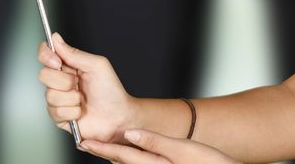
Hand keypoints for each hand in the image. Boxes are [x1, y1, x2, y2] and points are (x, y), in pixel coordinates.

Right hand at [38, 33, 137, 142]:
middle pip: (43, 75)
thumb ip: (74, 54)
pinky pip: (55, 112)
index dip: (46, 56)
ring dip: (71, 98)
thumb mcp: (96, 66)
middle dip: (64, 81)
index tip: (57, 62)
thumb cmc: (111, 90)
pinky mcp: (58, 116)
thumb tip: (55, 38)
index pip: (45, 54)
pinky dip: (72, 112)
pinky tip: (81, 111)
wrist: (118, 115)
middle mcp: (59, 81)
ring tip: (83, 99)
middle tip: (79, 83)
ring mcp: (57, 99)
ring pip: (50, 95)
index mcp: (68, 66)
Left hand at [81, 129, 241, 163]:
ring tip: (102, 148)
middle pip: (123, 162)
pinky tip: (130, 154)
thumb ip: (155, 142)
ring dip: (116, 156)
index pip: (122, 155)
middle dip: (105, 152)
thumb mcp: (182, 149)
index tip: (85, 142)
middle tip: (86, 144)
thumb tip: (130, 134)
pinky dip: (131, 159)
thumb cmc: (208, 163)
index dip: (102, 148)